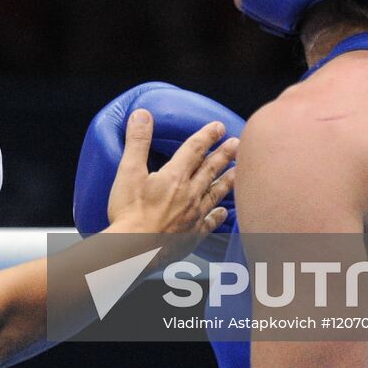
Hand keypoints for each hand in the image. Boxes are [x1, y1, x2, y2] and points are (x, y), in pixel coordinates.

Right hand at [107, 109, 236, 235]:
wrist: (135, 252)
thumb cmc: (129, 214)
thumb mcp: (128, 172)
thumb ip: (137, 142)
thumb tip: (142, 114)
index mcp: (174, 177)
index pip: (194, 149)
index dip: (207, 136)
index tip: (218, 126)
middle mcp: (189, 194)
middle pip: (211, 169)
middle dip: (224, 154)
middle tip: (237, 143)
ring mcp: (194, 216)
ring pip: (216, 192)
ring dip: (228, 179)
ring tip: (239, 170)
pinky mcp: (193, 235)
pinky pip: (210, 222)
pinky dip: (217, 215)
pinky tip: (223, 212)